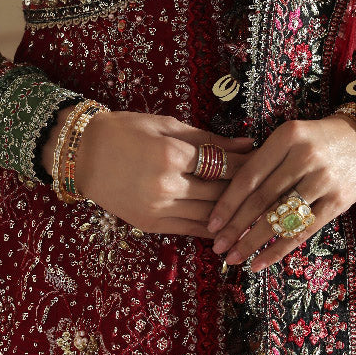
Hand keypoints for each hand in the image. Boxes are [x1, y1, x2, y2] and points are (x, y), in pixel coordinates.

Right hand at [43, 108, 254, 237]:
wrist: (83, 154)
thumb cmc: (125, 130)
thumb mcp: (166, 125)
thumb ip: (208, 138)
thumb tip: (247, 142)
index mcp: (171, 156)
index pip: (222, 165)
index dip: (249, 166)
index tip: (268, 163)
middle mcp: (167, 187)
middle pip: (220, 192)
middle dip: (248, 190)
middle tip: (273, 188)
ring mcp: (158, 210)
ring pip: (209, 216)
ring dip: (236, 214)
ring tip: (260, 209)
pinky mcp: (151, 225)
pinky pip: (191, 230)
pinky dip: (213, 228)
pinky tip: (231, 224)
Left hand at [206, 113, 355, 272]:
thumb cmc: (318, 140)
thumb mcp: (290, 138)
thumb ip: (263, 160)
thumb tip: (225, 195)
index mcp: (288, 136)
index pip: (250, 175)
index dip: (228, 202)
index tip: (211, 223)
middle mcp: (305, 157)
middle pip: (262, 198)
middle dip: (236, 226)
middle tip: (217, 246)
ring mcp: (324, 180)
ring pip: (281, 217)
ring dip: (253, 242)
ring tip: (234, 257)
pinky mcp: (338, 203)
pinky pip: (303, 232)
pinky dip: (279, 250)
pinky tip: (260, 262)